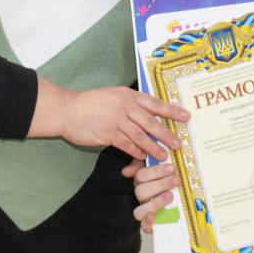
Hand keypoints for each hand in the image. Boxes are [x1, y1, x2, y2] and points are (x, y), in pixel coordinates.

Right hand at [32, 80, 188, 160]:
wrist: (67, 109)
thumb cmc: (90, 103)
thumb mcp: (112, 96)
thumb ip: (129, 104)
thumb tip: (147, 115)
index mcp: (128, 95)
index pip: (154, 103)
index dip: (171, 110)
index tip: (186, 116)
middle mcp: (124, 106)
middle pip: (151, 122)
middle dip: (166, 134)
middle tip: (178, 143)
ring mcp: (116, 120)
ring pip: (141, 136)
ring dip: (153, 147)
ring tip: (163, 155)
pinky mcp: (108, 133)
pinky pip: (126, 144)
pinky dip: (136, 151)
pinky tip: (142, 157)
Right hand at [121, 159, 178, 232]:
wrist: (175, 205)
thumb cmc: (167, 184)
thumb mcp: (160, 171)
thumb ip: (148, 163)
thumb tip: (134, 166)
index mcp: (142, 182)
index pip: (141, 175)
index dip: (156, 171)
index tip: (172, 168)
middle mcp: (141, 196)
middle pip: (141, 191)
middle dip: (160, 184)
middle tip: (176, 180)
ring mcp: (144, 210)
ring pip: (139, 209)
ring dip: (155, 202)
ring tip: (170, 196)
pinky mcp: (149, 224)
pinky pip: (143, 225)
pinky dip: (147, 222)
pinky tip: (153, 217)